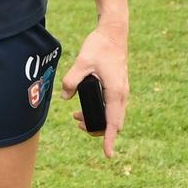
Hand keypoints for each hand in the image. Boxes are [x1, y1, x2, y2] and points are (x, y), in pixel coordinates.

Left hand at [61, 21, 128, 157]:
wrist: (114, 32)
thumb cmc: (100, 46)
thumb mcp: (82, 62)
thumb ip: (72, 80)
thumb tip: (65, 97)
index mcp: (115, 91)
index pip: (113, 122)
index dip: (109, 139)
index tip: (107, 155)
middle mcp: (122, 94)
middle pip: (114, 122)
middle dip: (98, 129)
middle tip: (78, 125)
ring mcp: (122, 90)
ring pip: (113, 114)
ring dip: (98, 119)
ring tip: (77, 116)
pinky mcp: (119, 85)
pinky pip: (113, 106)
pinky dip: (101, 110)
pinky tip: (87, 105)